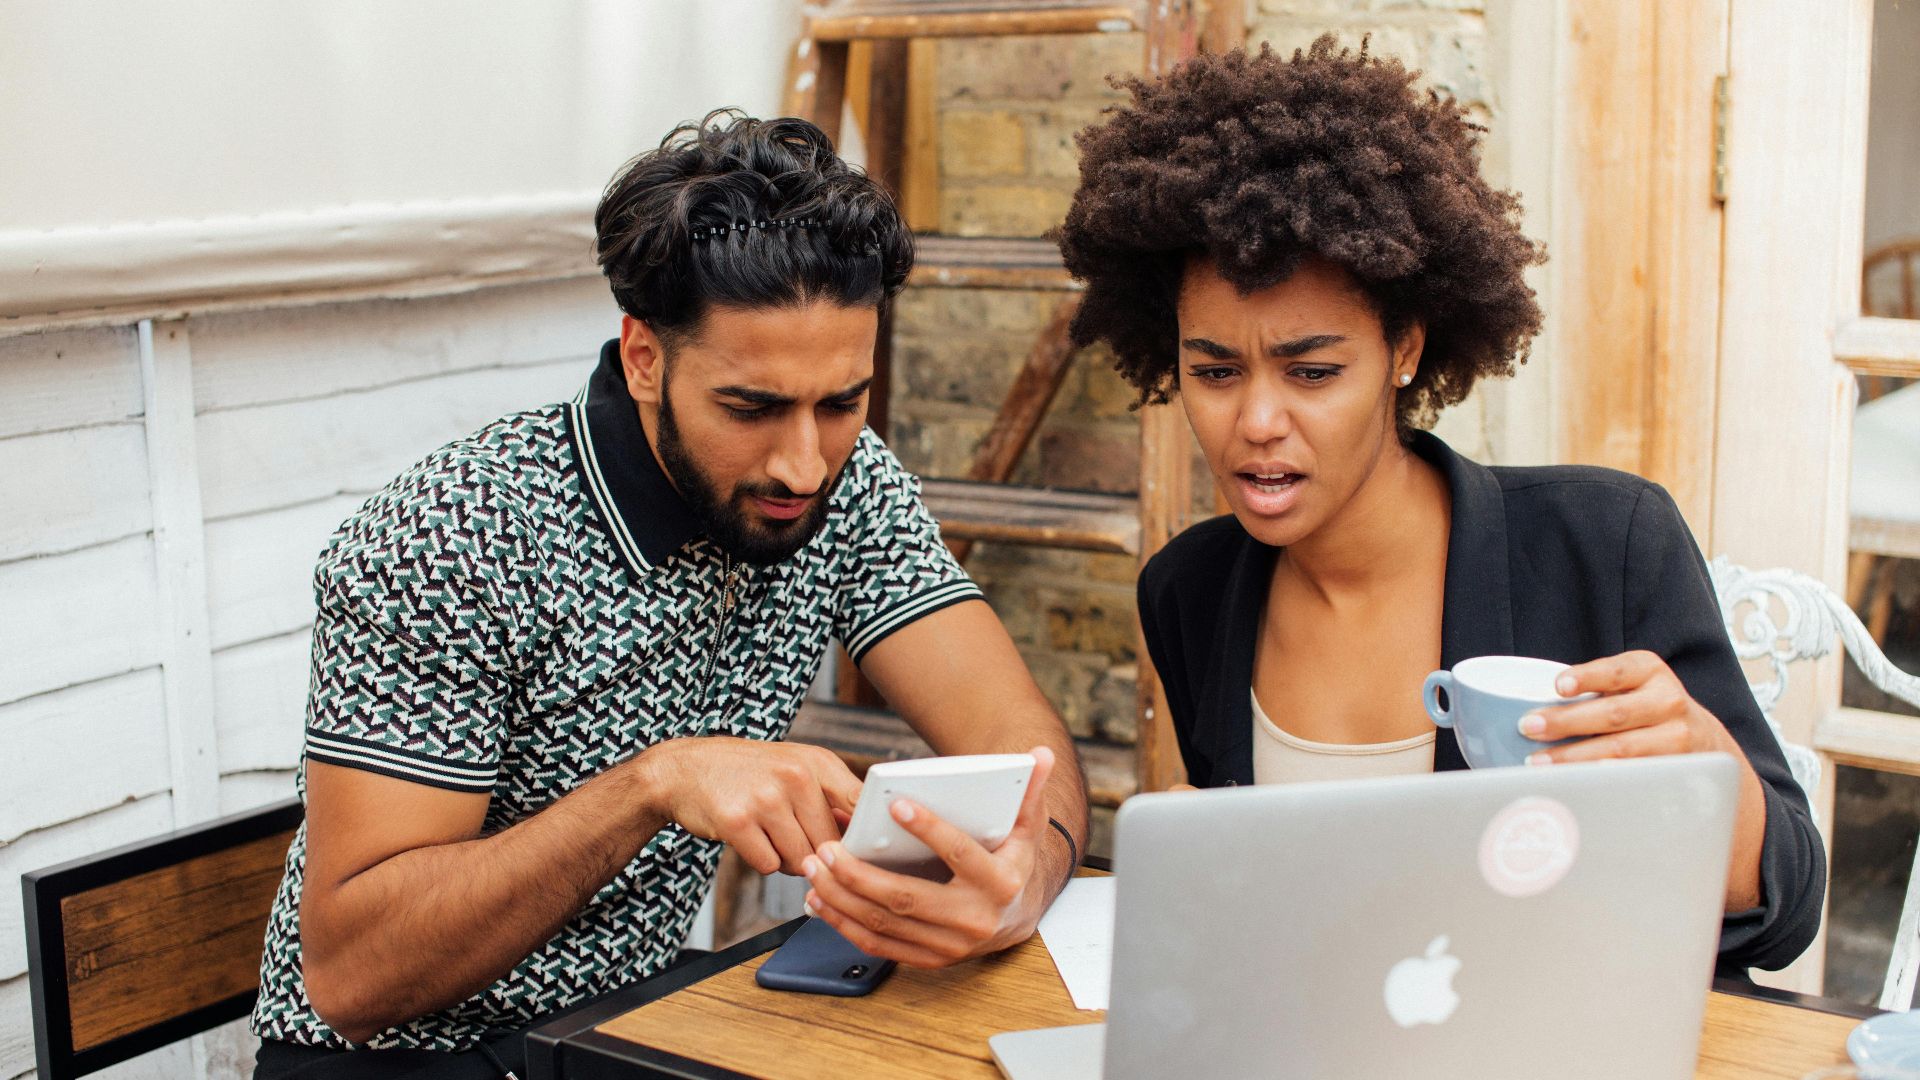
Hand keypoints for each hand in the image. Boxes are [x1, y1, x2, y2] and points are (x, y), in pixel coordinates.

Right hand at [635, 737, 861, 874]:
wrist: (685, 768)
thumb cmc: (749, 773)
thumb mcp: (795, 768)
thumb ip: (832, 800)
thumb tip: (865, 841)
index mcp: (818, 762)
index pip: (862, 805)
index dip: (866, 836)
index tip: (865, 852)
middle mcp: (796, 775)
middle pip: (830, 844)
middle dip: (816, 854)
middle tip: (794, 838)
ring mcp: (766, 798)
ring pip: (801, 859)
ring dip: (788, 860)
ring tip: (769, 834)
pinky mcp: (738, 821)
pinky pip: (770, 866)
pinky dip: (762, 860)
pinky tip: (749, 837)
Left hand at [798, 745, 1059, 967]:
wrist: (1015, 918)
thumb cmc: (1011, 862)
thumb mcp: (1025, 827)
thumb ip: (1030, 789)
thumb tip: (1040, 753)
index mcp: (999, 882)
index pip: (960, 853)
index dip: (930, 829)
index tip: (896, 805)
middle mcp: (974, 919)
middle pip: (907, 897)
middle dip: (860, 873)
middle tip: (828, 847)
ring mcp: (949, 945)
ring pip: (885, 923)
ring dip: (842, 897)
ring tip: (814, 868)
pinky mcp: (928, 960)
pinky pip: (879, 945)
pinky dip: (844, 924)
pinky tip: (820, 899)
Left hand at [1519, 650, 1739, 764]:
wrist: (1704, 742)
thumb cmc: (1643, 711)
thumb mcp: (1628, 688)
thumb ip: (1593, 692)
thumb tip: (1533, 710)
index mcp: (1649, 671)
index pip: (1616, 672)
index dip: (1587, 678)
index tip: (1558, 686)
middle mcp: (1668, 700)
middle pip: (1613, 713)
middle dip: (1566, 722)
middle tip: (1528, 727)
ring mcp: (1677, 737)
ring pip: (1622, 749)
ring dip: (1575, 757)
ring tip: (1540, 762)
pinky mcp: (1679, 770)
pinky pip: (1635, 777)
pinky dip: (1603, 781)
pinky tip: (1578, 785)